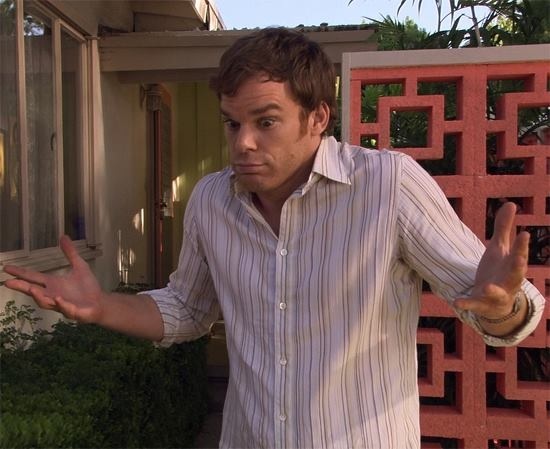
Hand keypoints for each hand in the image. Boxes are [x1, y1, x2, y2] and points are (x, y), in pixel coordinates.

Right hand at [3, 235, 104, 323]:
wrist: (101, 302)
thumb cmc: (88, 287)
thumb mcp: (79, 266)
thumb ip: (70, 253)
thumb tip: (63, 236)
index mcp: (53, 283)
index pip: (33, 277)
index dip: (20, 273)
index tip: (6, 268)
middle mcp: (53, 294)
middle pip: (34, 291)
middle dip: (22, 287)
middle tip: (8, 283)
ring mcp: (61, 304)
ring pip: (46, 302)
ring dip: (39, 296)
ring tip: (31, 289)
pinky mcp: (73, 311)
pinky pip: (65, 308)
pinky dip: (61, 304)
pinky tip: (57, 298)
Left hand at [454, 202, 528, 321]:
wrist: (496, 304)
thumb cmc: (499, 271)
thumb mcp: (499, 249)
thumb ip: (504, 228)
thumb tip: (512, 203)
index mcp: (512, 265)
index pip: (519, 253)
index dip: (522, 245)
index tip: (524, 233)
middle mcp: (508, 281)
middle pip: (515, 274)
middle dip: (518, 266)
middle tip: (519, 258)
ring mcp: (496, 294)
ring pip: (497, 293)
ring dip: (492, 290)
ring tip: (485, 286)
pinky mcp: (482, 304)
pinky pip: (474, 305)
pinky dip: (466, 303)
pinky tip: (456, 302)